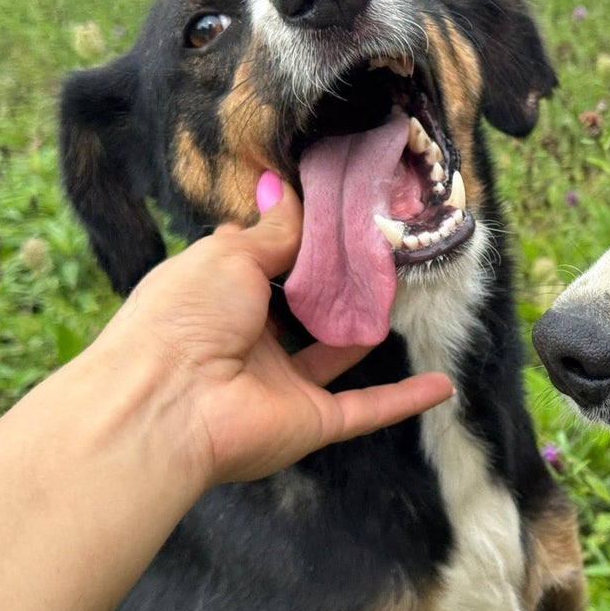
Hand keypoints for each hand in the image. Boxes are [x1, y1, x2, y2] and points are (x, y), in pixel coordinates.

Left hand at [95, 172, 453, 486]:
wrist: (166, 406)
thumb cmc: (186, 316)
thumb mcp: (228, 256)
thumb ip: (271, 230)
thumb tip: (285, 188)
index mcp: (219, 299)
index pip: (264, 265)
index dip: (297, 242)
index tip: (337, 215)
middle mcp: (248, 343)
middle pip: (302, 309)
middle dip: (336, 283)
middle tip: (379, 249)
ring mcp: (282, 386)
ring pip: (335, 354)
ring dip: (366, 330)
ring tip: (404, 294)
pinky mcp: (312, 422)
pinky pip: (366, 409)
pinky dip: (405, 399)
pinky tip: (444, 385)